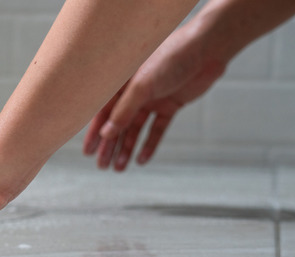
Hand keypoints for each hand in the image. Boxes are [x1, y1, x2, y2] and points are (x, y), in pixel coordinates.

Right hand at [83, 21, 225, 170]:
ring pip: (136, 130)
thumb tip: (106, 134)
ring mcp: (152, 100)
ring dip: (127, 148)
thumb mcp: (142, 86)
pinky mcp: (170, 106)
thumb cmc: (171, 58)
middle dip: (110, 146)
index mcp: (122, 83)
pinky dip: (149, 144)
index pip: (103, 112)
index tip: (87, 152)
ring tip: (119, 168)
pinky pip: (156, 129)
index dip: (94, 132)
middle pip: (118, 124)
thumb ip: (123, 111)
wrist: (206, 50)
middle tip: (102, 166)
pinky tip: (141, 160)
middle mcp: (135, 92)